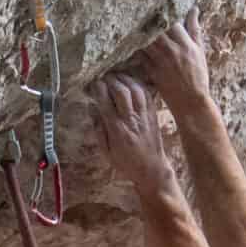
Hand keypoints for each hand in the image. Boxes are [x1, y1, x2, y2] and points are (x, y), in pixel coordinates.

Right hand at [95, 75, 178, 197]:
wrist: (152, 169)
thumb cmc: (126, 163)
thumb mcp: (107, 152)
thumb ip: (98, 130)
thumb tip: (92, 108)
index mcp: (118, 130)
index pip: (105, 103)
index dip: (98, 90)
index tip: (93, 85)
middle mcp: (131, 120)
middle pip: (121, 91)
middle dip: (110, 80)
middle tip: (104, 78)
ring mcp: (144, 116)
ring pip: (135, 89)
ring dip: (124, 79)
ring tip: (116, 76)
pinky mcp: (153, 114)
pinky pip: (147, 93)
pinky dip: (138, 84)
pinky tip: (131, 82)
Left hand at [135, 8, 212, 113]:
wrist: (191, 101)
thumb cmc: (198, 75)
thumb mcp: (199, 50)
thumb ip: (194, 29)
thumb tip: (194, 9)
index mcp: (185, 44)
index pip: (170, 22)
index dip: (162, 12)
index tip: (156, 7)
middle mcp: (172, 50)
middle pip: (154, 29)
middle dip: (146, 20)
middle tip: (138, 12)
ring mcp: (160, 61)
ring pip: (144, 41)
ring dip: (138, 32)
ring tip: (130, 23)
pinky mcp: (152, 71)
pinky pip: (139, 56)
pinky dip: (134, 48)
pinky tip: (128, 41)